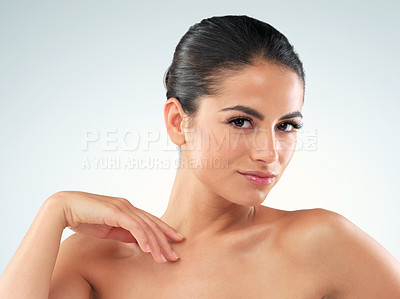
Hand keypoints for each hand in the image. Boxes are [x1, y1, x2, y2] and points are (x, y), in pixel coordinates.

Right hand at [51, 191, 183, 263]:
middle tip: (175, 255)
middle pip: (152, 224)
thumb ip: (123, 232)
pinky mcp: (115, 212)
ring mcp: (123, 207)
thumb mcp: (108, 228)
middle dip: (166, 240)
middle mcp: (128, 206)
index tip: (176, 241)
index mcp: (127, 209)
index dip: (165, 230)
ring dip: (156, 244)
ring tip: (164, 258)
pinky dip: (143, 238)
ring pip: (146, 227)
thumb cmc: (84, 217)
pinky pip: (134, 226)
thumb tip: (138, 240)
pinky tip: (148, 250)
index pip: (150, 220)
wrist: (64, 208)